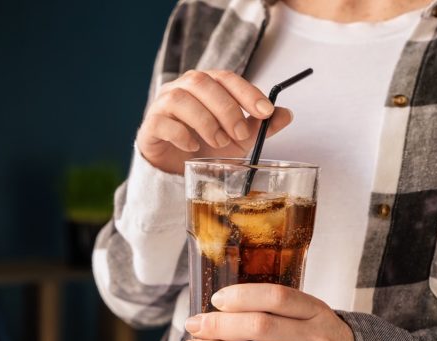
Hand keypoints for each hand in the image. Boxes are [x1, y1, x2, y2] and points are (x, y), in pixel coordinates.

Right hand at [137, 70, 292, 174]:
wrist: (174, 167)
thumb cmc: (206, 146)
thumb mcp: (239, 139)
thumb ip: (260, 126)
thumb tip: (286, 114)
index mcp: (207, 85)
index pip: (228, 78)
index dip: (248, 93)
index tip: (266, 112)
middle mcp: (183, 88)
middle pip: (203, 83)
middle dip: (227, 109)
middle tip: (240, 135)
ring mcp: (164, 104)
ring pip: (181, 99)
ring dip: (205, 121)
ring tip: (219, 142)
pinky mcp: (151, 125)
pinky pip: (163, 122)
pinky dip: (181, 134)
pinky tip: (192, 148)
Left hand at [183, 284, 354, 340]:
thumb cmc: (321, 339)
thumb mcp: (310, 315)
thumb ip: (275, 309)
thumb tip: (220, 309)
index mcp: (316, 312)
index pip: (276, 297)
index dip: (242, 296)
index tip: (216, 299)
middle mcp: (314, 340)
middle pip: (259, 327)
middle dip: (219, 325)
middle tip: (194, 324)